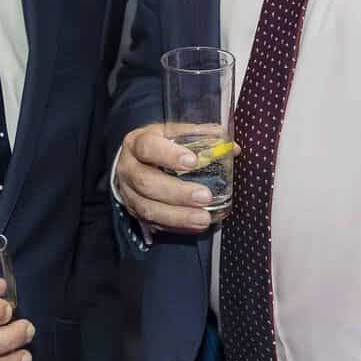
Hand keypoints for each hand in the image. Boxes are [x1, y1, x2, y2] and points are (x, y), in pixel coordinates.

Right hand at [116, 124, 238, 233]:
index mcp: (136, 143)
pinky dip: (176, 226)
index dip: (169, 155)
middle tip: (205, 196)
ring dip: (178, 216)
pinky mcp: (135, 212)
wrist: (131, 163)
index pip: (148, 147)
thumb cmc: (157, 146)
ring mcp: (129, 194)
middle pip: (147, 183)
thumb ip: (200, 137)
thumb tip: (232, 148)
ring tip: (204, 218)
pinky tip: (195, 226)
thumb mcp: (172, 133)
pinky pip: (154, 223)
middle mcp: (128, 169)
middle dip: (178, 192)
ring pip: (149, 208)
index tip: (193, 162)